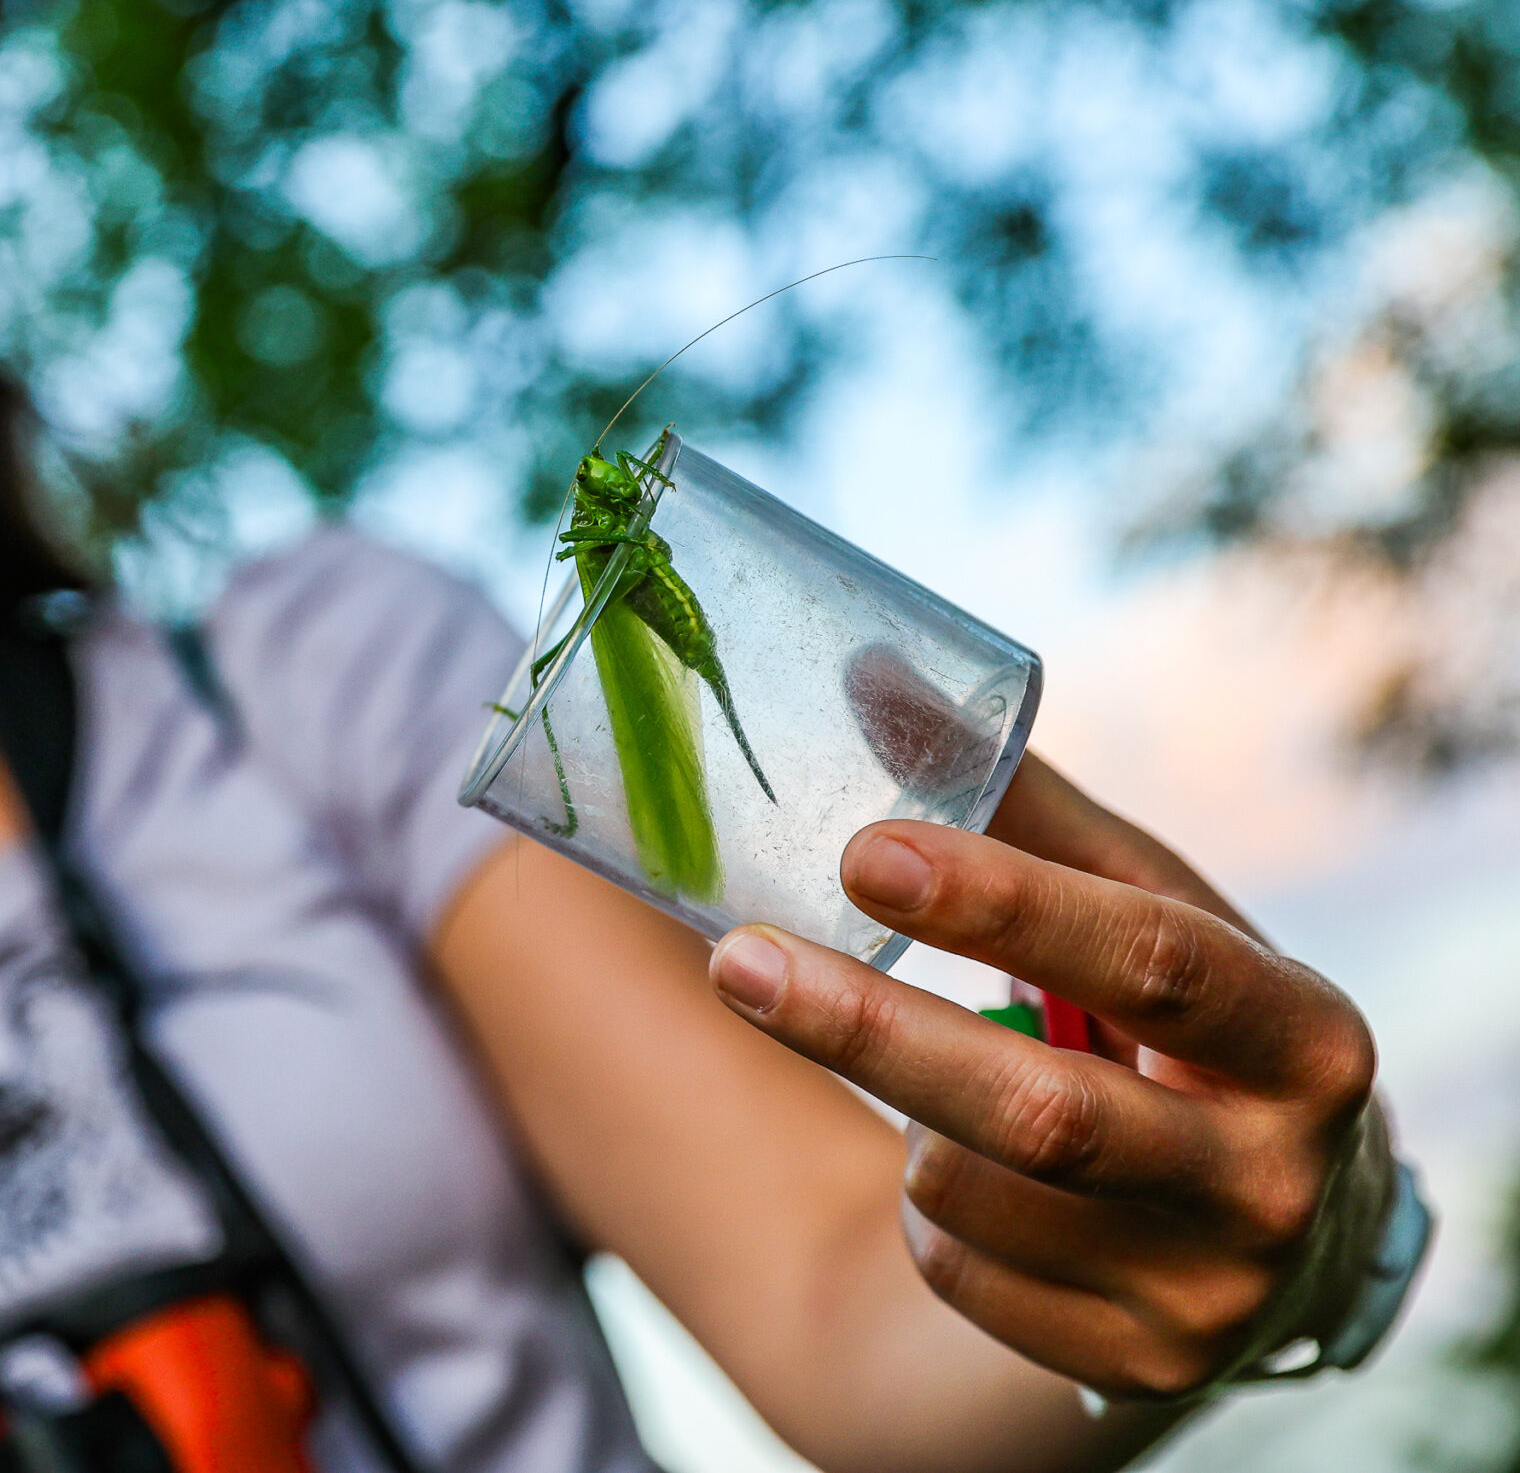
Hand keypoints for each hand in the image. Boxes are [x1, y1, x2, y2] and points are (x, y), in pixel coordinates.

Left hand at [704, 753, 1379, 1397]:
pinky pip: (957, 1274)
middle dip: (869, 1032)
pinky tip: (965, 1170)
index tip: (865, 847)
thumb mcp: (1138, 910)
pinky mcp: (1133, 1368)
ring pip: (970, 1196)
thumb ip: (1018, 802)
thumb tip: (869, 669)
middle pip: (1041, 1112)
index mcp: (1300, 1038)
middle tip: (736, 957)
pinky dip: (923, 1209)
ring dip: (905, 1114)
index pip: (1154, 959)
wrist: (1259, 1227)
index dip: (1006, 902)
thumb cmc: (1177, 1024)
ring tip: (930, 1073)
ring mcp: (1204, 1292)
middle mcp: (1272, 1180)